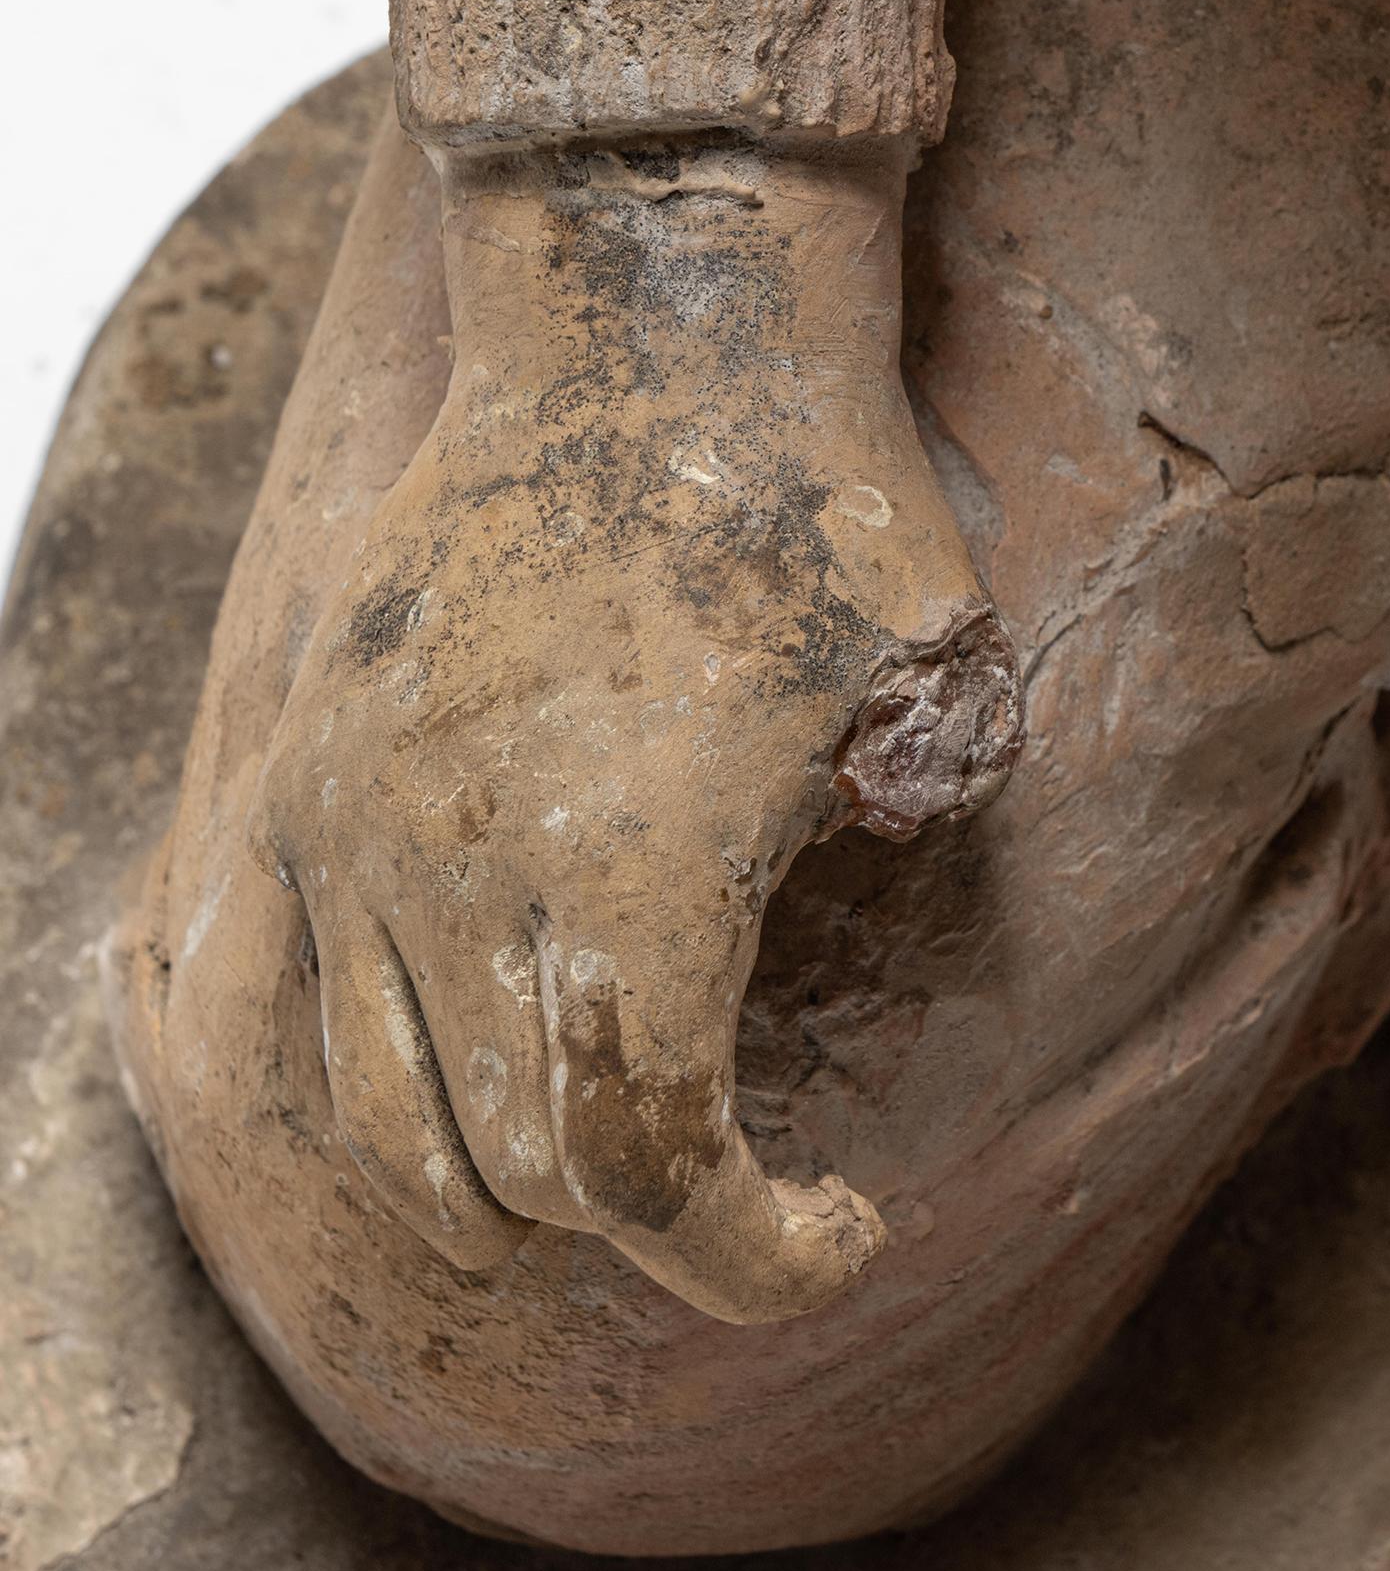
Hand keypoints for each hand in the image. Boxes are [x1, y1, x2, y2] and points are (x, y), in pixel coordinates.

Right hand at [253, 136, 1019, 1321]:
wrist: (652, 313)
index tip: (845, 1224)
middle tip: (747, 1187)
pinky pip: (270, 987)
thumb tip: (893, 873)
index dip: (758, 1257)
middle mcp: (452, 878)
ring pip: (379, 1114)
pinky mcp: (301, 760)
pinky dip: (355, 1071)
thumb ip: (926, 814)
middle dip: (647, 1218)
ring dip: (499, 1172)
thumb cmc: (822, 493)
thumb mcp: (940, 676)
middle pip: (516, 1175)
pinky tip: (447, 1058)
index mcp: (624, 885)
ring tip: (603, 1143)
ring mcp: (350, 821)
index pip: (653, 1182)